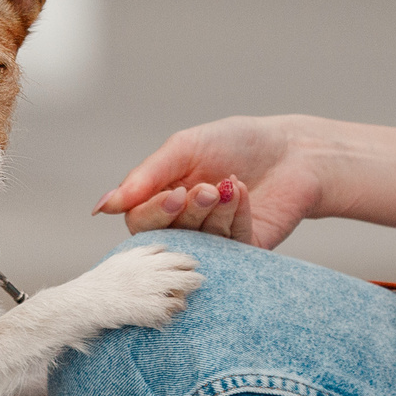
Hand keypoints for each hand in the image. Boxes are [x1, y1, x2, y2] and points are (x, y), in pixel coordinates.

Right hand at [93, 116, 325, 248]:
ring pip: (199, 244)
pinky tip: (243, 191)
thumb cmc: (236, 142)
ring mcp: (214, 242)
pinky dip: (235, 216)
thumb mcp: (185, 148)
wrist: (292, 149)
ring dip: (214, 213)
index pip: (140, 221)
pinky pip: (230, 246)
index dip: (155, 211)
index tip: (177, 193)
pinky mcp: (244, 253)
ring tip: (229, 185)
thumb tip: (102, 207)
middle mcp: (185, 225)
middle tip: (207, 189)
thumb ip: (144, 177)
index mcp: (164, 199)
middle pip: (166, 237)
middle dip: (188, 213)